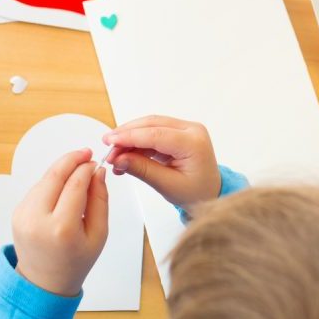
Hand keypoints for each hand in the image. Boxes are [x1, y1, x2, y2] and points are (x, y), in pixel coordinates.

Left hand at [11, 150, 108, 296]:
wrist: (44, 282)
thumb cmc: (75, 261)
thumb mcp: (99, 234)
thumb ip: (100, 200)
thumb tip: (98, 172)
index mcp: (62, 229)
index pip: (75, 184)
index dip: (87, 168)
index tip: (96, 162)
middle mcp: (38, 220)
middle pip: (55, 175)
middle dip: (72, 159)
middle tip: (86, 153)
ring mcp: (23, 216)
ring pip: (45, 179)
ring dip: (61, 169)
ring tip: (78, 169)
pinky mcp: (17, 213)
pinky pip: (37, 188)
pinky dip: (51, 182)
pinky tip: (63, 186)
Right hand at [102, 116, 221, 209]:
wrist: (210, 193)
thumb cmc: (196, 192)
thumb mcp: (168, 185)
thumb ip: (142, 170)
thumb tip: (118, 159)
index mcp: (194, 142)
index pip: (156, 134)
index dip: (130, 136)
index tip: (110, 142)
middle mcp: (191, 130)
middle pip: (152, 125)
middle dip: (127, 134)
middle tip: (107, 146)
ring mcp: (185, 130)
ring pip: (151, 126)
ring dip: (130, 138)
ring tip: (114, 156)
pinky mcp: (178, 133)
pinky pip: (154, 132)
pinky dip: (138, 142)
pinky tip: (125, 155)